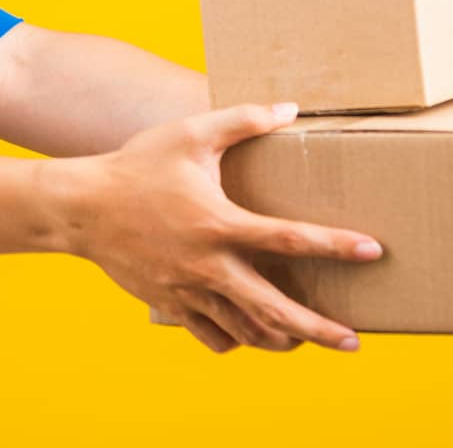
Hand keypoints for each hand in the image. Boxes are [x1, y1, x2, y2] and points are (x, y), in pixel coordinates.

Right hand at [61, 101, 382, 353]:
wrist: (80, 207)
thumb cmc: (136, 165)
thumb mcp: (189, 134)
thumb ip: (242, 120)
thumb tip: (290, 109)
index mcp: (219, 223)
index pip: (288, 238)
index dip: (334, 245)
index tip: (372, 251)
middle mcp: (208, 264)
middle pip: (274, 309)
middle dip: (319, 329)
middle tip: (353, 341)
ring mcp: (188, 290)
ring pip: (244, 330)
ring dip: (280, 338)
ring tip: (305, 337)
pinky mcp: (170, 304)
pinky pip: (210, 335)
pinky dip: (235, 338)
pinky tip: (250, 333)